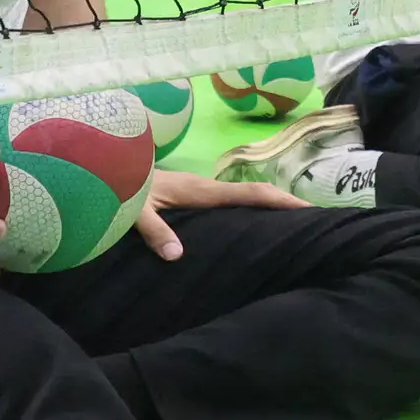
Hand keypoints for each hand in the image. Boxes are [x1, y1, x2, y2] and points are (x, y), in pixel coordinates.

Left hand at [127, 165, 306, 261]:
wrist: (104, 164)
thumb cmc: (119, 186)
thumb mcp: (133, 211)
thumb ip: (154, 230)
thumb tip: (177, 256)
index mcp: (200, 190)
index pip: (248, 194)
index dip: (279, 201)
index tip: (308, 210)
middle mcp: (205, 188)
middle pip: (254, 194)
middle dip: (284, 204)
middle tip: (314, 220)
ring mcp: (198, 191)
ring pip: (242, 198)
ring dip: (268, 207)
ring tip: (292, 226)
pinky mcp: (190, 196)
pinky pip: (229, 203)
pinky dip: (249, 210)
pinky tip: (251, 226)